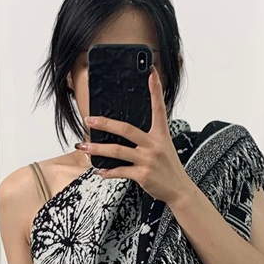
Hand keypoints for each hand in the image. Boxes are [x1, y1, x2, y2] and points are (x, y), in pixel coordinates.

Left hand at [76, 66, 195, 205]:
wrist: (179, 189)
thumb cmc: (168, 168)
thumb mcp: (164, 147)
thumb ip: (148, 138)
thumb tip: (125, 132)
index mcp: (161, 134)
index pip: (158, 108)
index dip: (156, 89)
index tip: (151, 73)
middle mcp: (154, 144)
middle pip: (126, 129)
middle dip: (105, 123)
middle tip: (89, 120)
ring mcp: (148, 160)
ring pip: (117, 151)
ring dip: (97, 149)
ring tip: (84, 147)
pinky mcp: (143, 175)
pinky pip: (120, 171)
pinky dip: (107, 172)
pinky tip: (99, 171)